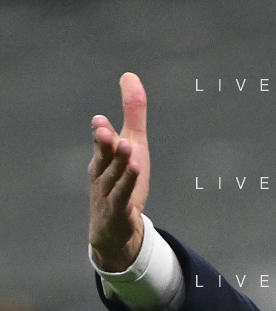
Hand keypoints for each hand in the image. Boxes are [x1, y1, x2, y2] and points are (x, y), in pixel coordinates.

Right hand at [88, 72, 149, 271]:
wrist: (115, 231)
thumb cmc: (122, 183)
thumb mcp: (132, 146)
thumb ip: (132, 113)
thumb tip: (130, 76)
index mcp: (103, 158)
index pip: (101, 143)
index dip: (101, 132)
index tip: (101, 120)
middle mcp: (102, 175)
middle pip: (103, 158)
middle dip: (103, 144)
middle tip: (105, 130)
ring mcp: (109, 195)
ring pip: (113, 178)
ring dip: (120, 164)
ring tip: (127, 148)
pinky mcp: (118, 213)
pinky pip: (122, 198)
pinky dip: (128, 186)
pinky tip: (136, 172)